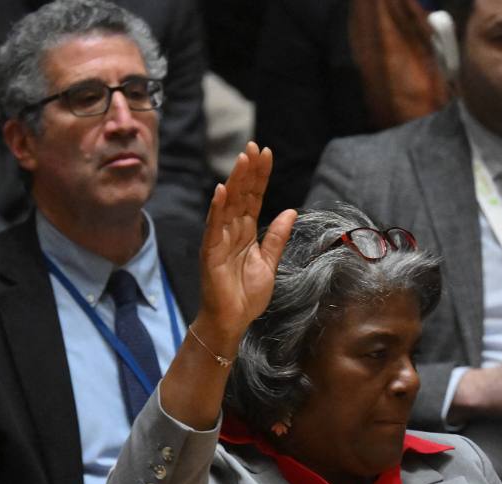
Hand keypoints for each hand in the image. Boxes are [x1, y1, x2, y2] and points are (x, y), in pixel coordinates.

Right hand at [197, 142, 297, 353]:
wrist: (232, 320)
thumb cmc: (246, 294)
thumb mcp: (270, 262)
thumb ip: (277, 236)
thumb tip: (290, 211)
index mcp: (246, 232)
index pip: (254, 197)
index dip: (260, 176)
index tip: (267, 153)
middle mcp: (232, 231)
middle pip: (242, 195)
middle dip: (248, 171)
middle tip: (255, 146)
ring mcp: (219, 240)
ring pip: (229, 205)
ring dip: (235, 181)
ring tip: (243, 159)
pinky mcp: (211, 252)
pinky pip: (214, 227)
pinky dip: (217, 209)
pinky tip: (221, 191)